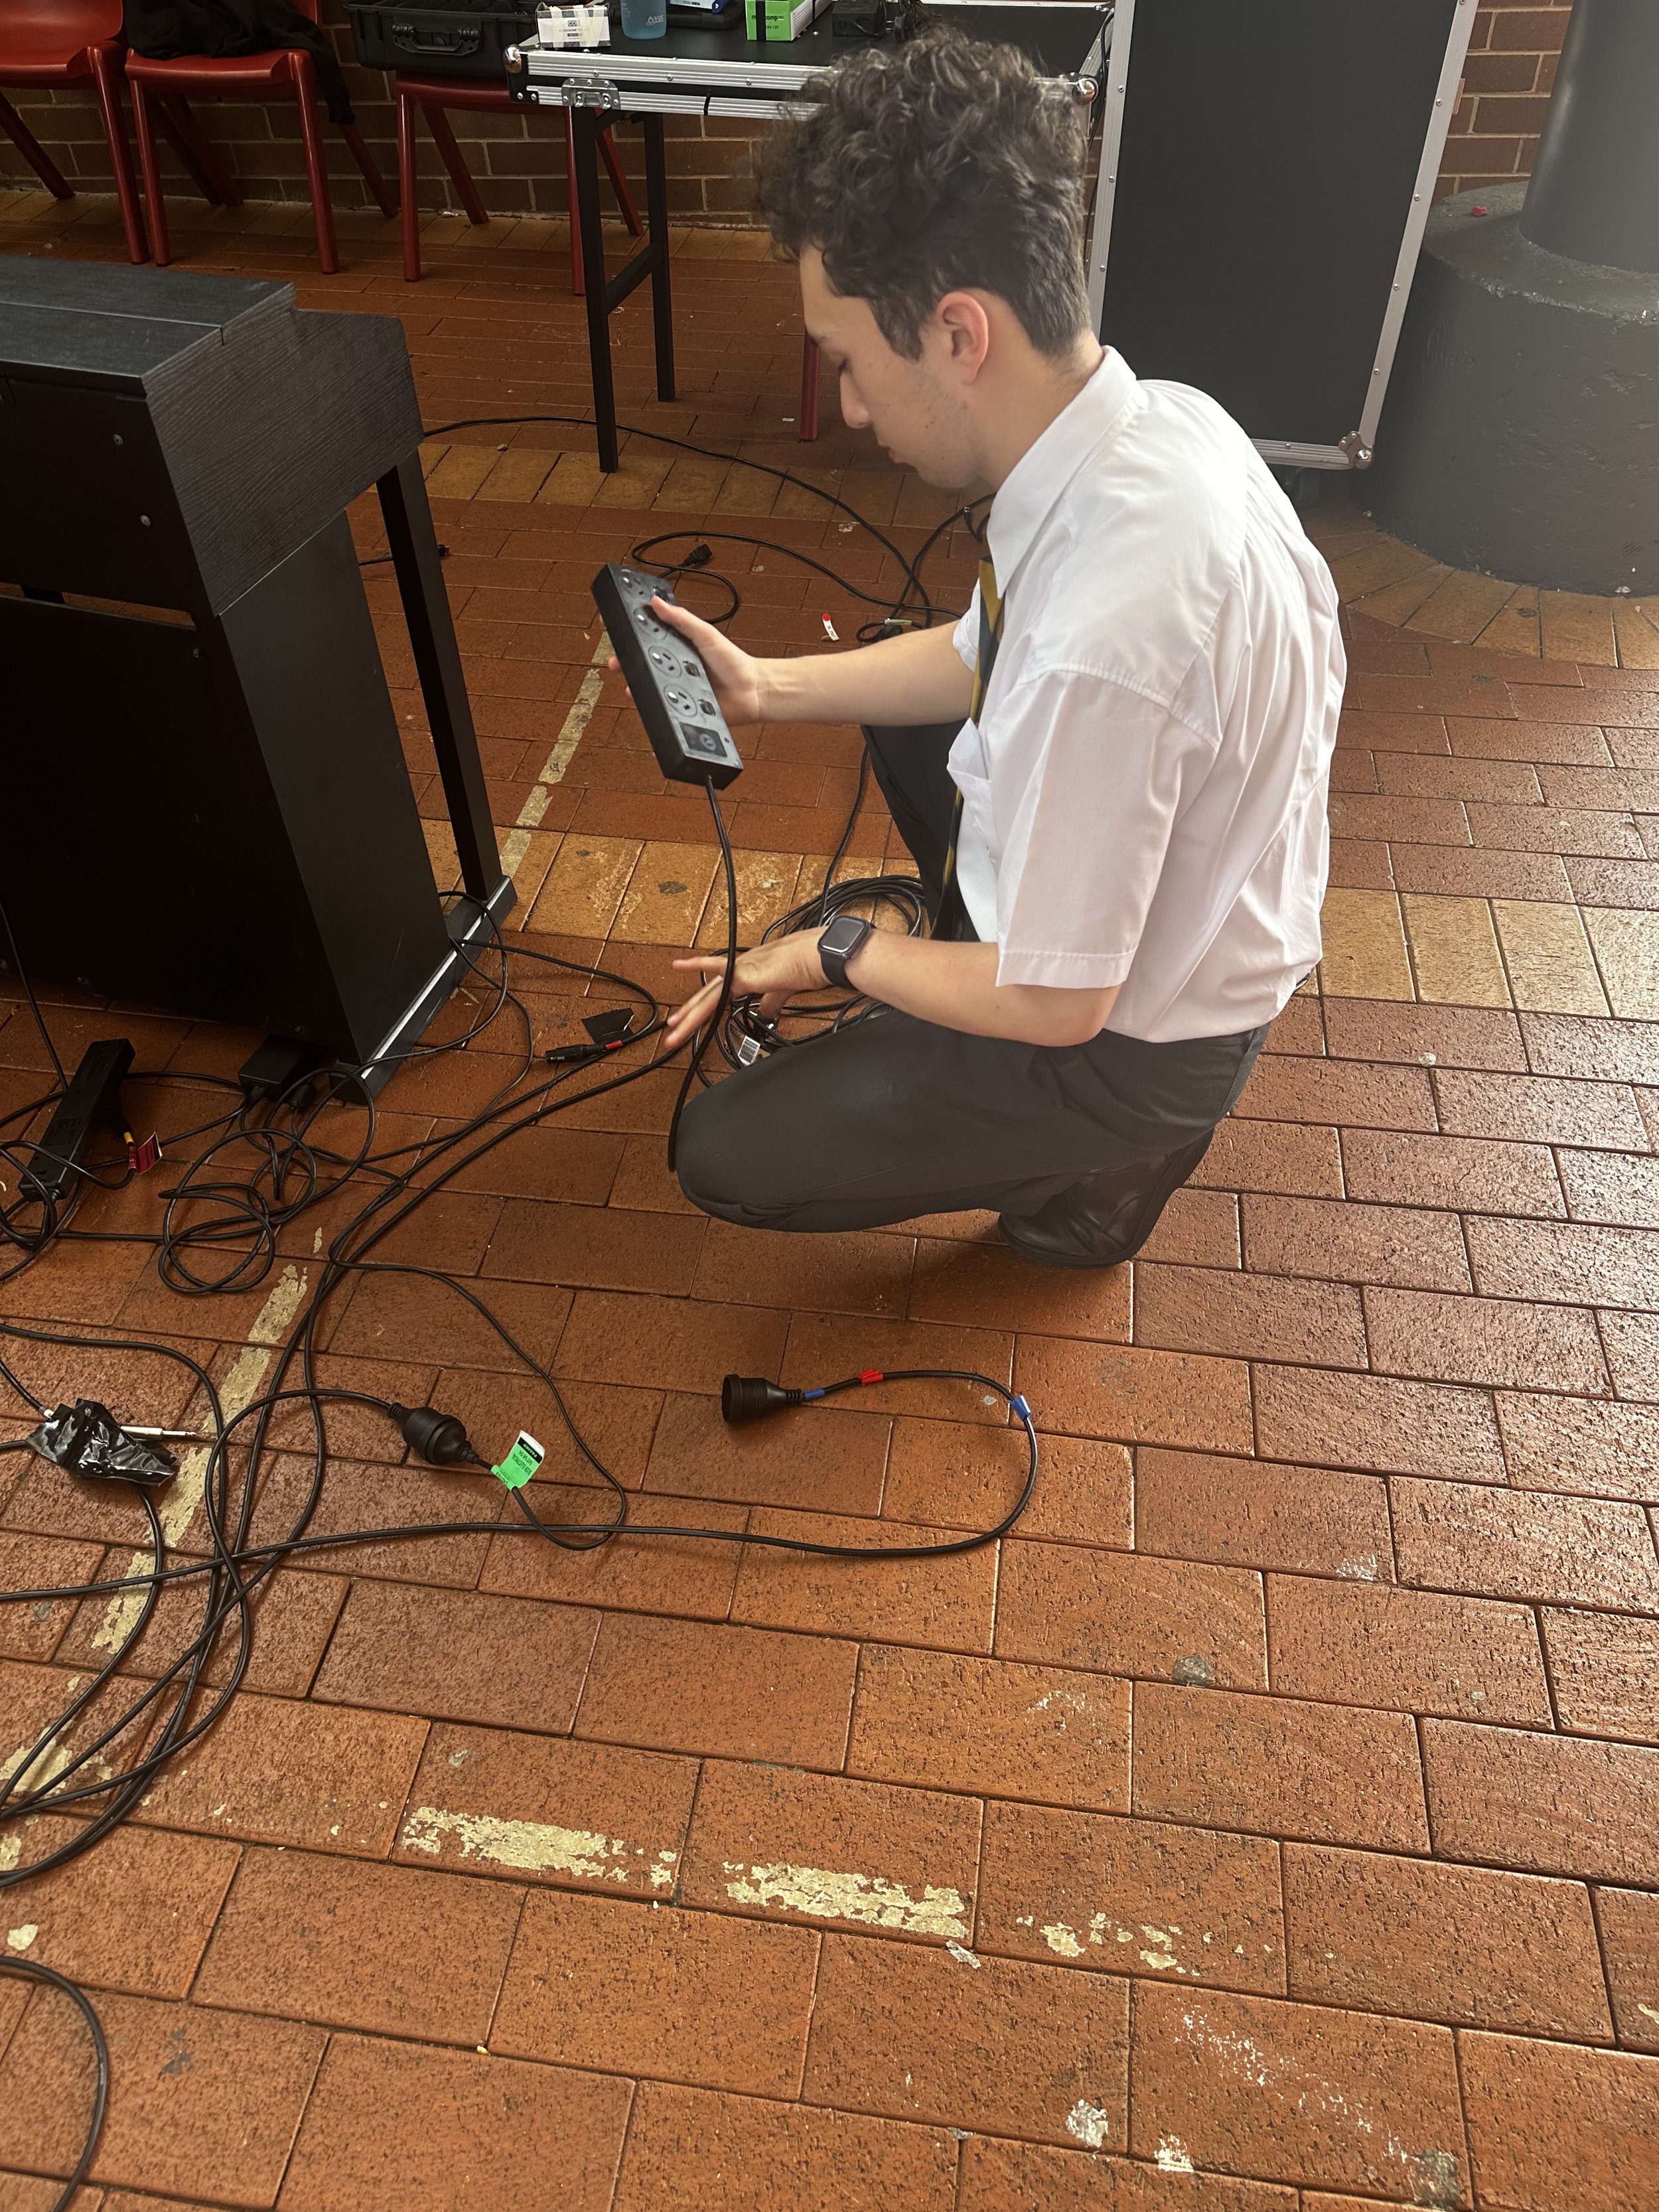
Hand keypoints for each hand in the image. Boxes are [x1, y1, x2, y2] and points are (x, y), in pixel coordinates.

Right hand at [608, 597, 767, 729]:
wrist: (752, 692)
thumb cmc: (734, 662)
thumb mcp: (706, 634)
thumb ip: (682, 619)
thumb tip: (657, 603)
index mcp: (679, 648)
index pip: (650, 641)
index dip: (632, 638)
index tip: (616, 632)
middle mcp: (676, 668)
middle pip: (644, 666)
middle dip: (627, 665)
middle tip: (616, 663)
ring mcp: (678, 690)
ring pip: (651, 689)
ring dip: (637, 687)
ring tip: (630, 686)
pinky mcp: (683, 708)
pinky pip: (665, 708)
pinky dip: (656, 706)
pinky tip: (650, 702)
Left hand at [663, 929, 832, 1051]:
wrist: (819, 958)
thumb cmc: (808, 968)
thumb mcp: (783, 991)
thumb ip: (772, 1002)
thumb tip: (766, 1013)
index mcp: (750, 974)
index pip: (721, 996)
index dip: (705, 1010)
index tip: (692, 1021)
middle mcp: (741, 969)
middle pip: (709, 998)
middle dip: (691, 1016)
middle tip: (673, 1032)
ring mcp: (741, 969)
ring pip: (709, 994)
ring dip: (691, 1012)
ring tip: (674, 1027)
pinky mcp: (745, 970)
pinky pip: (718, 968)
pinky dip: (698, 965)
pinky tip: (679, 965)